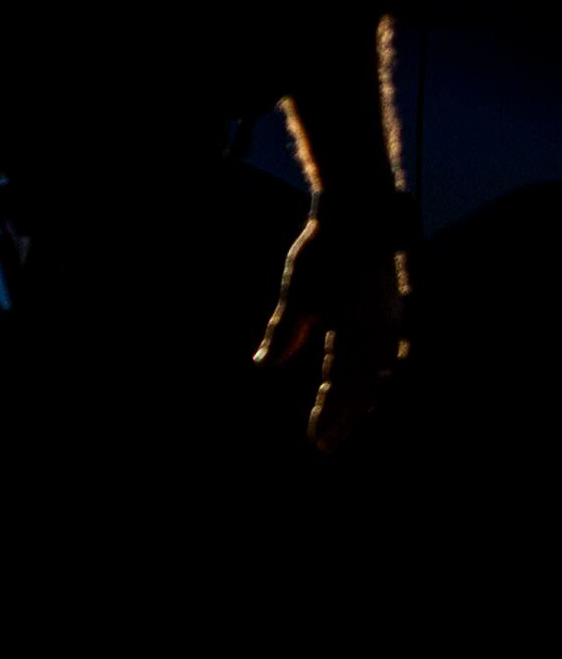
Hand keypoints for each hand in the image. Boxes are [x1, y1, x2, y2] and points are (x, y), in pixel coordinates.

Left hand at [258, 196, 409, 453]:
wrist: (361, 213)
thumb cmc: (324, 252)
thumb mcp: (298, 292)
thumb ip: (286, 331)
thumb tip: (266, 366)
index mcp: (356, 331)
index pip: (341, 386)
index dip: (330, 417)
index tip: (319, 442)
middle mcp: (380, 331)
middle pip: (363, 386)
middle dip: (345, 416)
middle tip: (328, 444)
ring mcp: (391, 320)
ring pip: (378, 371)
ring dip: (363, 396)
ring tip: (352, 418)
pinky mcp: (393, 308)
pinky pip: (387, 350)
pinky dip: (378, 370)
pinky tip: (377, 376)